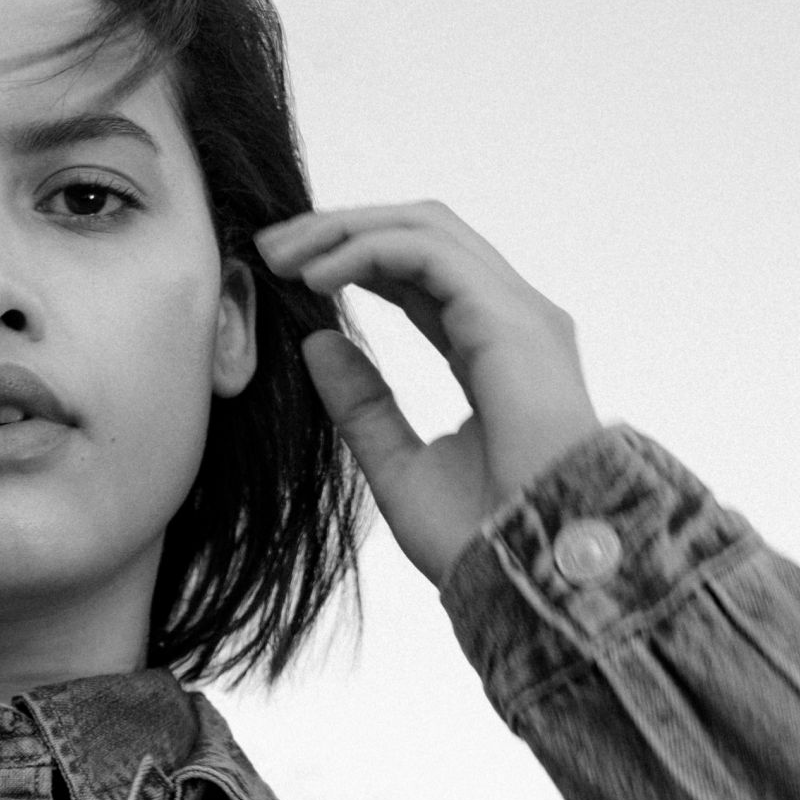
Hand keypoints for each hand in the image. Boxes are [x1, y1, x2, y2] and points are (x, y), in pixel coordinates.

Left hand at [254, 201, 601, 587]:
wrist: (528, 570)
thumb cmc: (480, 536)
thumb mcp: (398, 466)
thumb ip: (363, 406)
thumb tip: (315, 345)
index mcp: (489, 348)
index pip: (418, 274)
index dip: (354, 261)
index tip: (286, 274)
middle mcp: (509, 317)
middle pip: (420, 236)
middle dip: (341, 230)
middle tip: (271, 248)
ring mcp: (516, 312)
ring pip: (424, 228)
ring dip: (346, 231)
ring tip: (283, 256)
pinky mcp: (508, 317)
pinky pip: (426, 253)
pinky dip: (365, 252)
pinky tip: (316, 279)